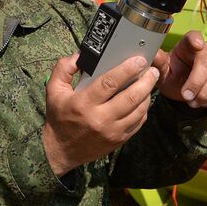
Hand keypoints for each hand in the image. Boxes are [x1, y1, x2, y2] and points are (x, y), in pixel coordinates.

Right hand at [41, 54, 157, 175]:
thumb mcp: (54, 90)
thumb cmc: (59, 116)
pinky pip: (138, 122)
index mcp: (83, 103)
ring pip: (138, 110)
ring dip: (147, 94)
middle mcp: (100, 118)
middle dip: (146, 81)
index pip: (110, 83)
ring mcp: (112, 131)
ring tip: (150, 82)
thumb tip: (81, 55)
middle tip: (152, 71)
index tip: (139, 60)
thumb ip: (64, 68)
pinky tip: (143, 100)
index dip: (127, 69)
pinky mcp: (119, 140)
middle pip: (131, 96)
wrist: (60, 150)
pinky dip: (144, 109)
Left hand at [152, 31, 206, 108]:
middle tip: (186, 97)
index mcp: (186, 45)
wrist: (184, 90)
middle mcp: (205, 49)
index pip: (193, 37)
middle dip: (198, 81)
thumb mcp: (163, 73)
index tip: (197, 45)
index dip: (196, 39)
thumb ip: (159, 64)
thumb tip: (153, 55)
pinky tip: (205, 101)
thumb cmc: (173, 77)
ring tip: (193, 102)